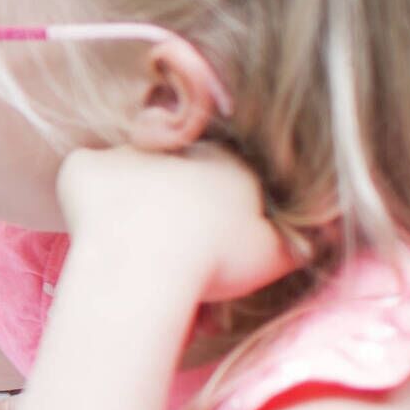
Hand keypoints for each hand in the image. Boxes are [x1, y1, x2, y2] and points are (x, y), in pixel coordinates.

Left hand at [53, 146, 291, 301]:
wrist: (149, 261)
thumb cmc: (217, 261)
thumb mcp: (277, 256)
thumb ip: (304, 240)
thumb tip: (328, 231)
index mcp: (228, 164)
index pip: (222, 174)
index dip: (212, 205)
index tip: (204, 235)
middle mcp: (178, 147)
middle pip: (175, 168)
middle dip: (171, 197)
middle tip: (163, 241)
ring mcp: (127, 152)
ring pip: (129, 169)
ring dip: (128, 195)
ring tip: (126, 238)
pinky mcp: (84, 166)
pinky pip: (82, 174)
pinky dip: (84, 194)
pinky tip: (90, 225)